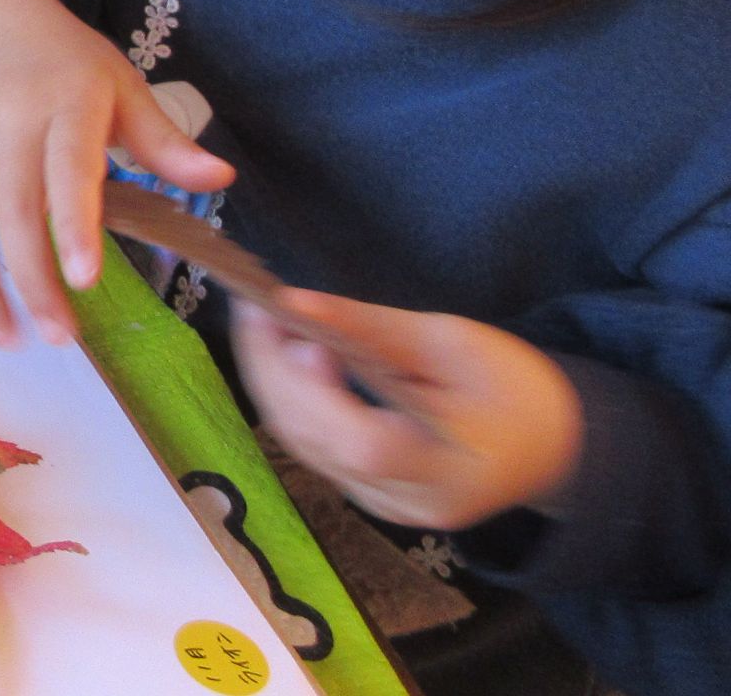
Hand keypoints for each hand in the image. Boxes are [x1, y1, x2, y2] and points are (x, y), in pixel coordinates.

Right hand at [0, 0, 234, 346]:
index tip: (86, 281)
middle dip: (33, 281)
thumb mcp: (124, 86)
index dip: (75, 227)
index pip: (69, 171)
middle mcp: (7, 119)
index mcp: (66, 103)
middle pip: (13, 211)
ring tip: (6, 335)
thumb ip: (165, 141)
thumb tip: (221, 178)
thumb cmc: (69, 61)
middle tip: (59, 337)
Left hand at [235, 295, 583, 529]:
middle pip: (316, 442)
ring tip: (262, 320)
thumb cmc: (515, 386)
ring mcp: (382, 505)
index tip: (290, 326)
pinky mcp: (366, 492)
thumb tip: (296, 303)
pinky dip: (289, 397)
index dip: (316, 390)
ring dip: (270, 379)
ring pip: (301, 444)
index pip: (364, 445)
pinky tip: (283, 354)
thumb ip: (374, 331)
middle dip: (272, 370)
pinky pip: (312, 446)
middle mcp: (407, 503)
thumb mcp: (455, 343)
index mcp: (449, 474)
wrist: (551, 441)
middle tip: (255, 306)